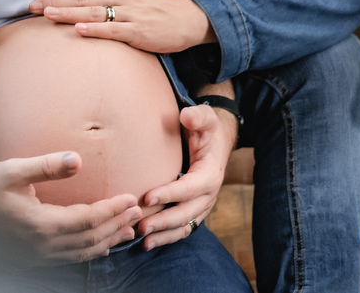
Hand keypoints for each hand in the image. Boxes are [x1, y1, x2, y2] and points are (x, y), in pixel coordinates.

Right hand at [0, 151, 144, 264]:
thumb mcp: (12, 170)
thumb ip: (47, 166)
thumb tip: (78, 160)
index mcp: (40, 223)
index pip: (88, 218)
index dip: (112, 209)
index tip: (131, 198)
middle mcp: (42, 244)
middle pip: (90, 238)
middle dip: (117, 224)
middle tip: (137, 211)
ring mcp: (37, 255)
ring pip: (83, 252)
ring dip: (108, 240)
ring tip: (128, 228)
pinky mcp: (32, 258)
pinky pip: (70, 258)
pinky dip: (90, 251)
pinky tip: (100, 244)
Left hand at [29, 0, 214, 53]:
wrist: (187, 19)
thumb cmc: (156, 8)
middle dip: (56, 2)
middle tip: (32, 7)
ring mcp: (131, 13)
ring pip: (95, 12)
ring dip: (69, 13)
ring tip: (48, 15)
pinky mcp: (139, 31)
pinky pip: (114, 29)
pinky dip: (96, 29)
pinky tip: (79, 30)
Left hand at [136, 103, 234, 250]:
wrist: (218, 141)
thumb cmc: (208, 129)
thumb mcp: (206, 118)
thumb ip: (198, 116)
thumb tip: (186, 116)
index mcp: (210, 174)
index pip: (190, 187)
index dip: (170, 194)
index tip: (148, 197)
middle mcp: (209, 194)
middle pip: (187, 213)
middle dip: (164, 221)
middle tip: (140, 225)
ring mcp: (203, 205)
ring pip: (185, 226)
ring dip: (165, 235)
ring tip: (143, 241)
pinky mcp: (195, 210)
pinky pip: (183, 229)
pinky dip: (168, 238)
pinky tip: (149, 243)